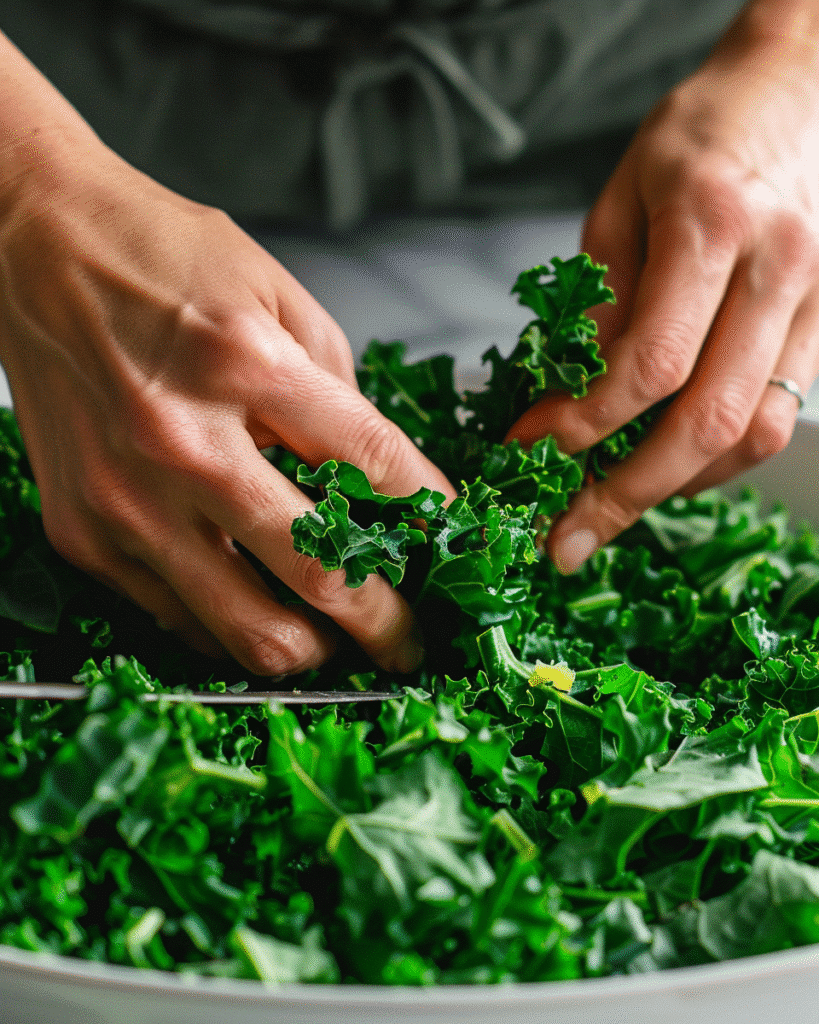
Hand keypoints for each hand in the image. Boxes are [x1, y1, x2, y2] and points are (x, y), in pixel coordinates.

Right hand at [0, 137, 455, 673]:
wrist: (30, 244)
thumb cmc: (154, 256)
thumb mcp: (275, 291)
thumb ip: (335, 389)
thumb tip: (373, 477)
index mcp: (243, 364)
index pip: (374, 463)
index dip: (430, 513)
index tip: (452, 541)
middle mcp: (181, 443)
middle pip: (318, 576)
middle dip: (385, 625)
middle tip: (408, 640)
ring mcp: (126, 500)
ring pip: (246, 630)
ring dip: (312, 650)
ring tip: (336, 639)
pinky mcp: (84, 532)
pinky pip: (178, 616)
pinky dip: (230, 623)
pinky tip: (256, 604)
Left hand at [507, 2, 818, 571]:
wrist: (796, 92)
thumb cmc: (695, 139)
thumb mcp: (619, 203)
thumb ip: (599, 301)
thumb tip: (569, 400)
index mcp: (711, 226)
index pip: (650, 363)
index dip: (583, 425)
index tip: (526, 452)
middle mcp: (776, 272)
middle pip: (707, 421)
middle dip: (626, 495)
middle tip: (565, 540)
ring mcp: (814, 305)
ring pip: (753, 435)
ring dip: (674, 488)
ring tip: (608, 513)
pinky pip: (776, 420)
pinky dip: (714, 462)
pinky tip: (664, 471)